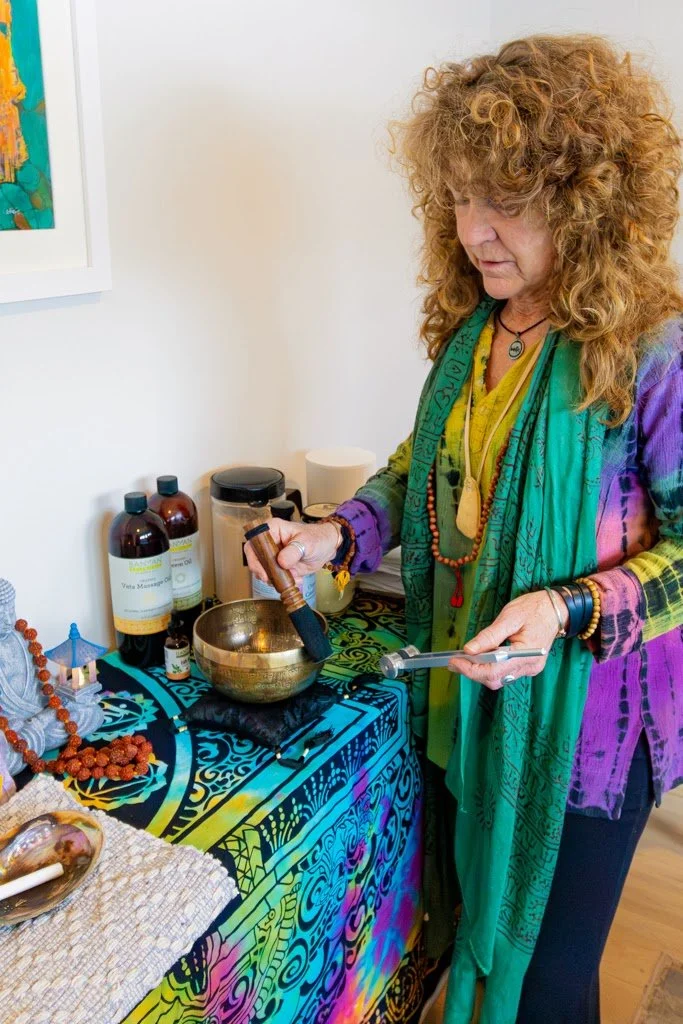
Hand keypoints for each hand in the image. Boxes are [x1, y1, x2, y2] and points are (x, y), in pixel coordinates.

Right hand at [244, 519, 340, 582]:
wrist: (328, 547)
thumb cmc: (318, 538)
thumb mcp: (308, 543)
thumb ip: (294, 551)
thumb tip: (281, 562)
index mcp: (272, 530)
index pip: (254, 543)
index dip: (254, 558)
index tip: (263, 572)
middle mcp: (269, 542)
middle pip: (255, 559)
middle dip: (262, 572)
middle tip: (273, 580)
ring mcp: (273, 555)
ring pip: (263, 570)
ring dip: (274, 579)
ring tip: (291, 578)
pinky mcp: (279, 566)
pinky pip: (274, 577)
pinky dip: (282, 582)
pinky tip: (296, 579)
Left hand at [448, 589, 567, 689]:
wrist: (556, 609)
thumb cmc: (534, 609)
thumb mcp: (509, 617)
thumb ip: (489, 636)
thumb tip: (469, 650)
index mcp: (526, 654)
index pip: (493, 671)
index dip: (471, 669)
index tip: (454, 661)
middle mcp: (529, 666)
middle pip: (495, 679)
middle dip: (473, 672)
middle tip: (455, 661)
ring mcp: (530, 669)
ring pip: (499, 679)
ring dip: (480, 671)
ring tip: (465, 659)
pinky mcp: (528, 667)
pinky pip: (506, 673)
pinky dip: (491, 668)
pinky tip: (482, 658)